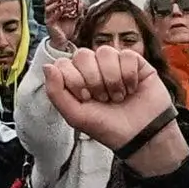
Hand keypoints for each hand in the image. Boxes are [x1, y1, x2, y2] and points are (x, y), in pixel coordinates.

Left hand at [36, 38, 176, 153]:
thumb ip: (56, 92)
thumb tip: (47, 66)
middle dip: (93, 79)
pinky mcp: (135, 62)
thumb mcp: (75, 116)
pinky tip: (132, 88)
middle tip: (103, 98)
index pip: (64, 63)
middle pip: (83, 54)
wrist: (141, 135)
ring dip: (111, 79)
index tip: (85, 98)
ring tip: (119, 96)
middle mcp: (94, 68)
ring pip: (105, 52)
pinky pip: (126, 55)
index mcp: (77, 79)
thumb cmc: (108, 128)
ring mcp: (115, 64)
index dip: (74, 79)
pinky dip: (129, 75)